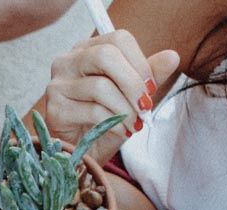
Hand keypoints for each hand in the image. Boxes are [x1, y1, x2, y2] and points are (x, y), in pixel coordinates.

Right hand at [46, 31, 182, 158]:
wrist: (83, 153)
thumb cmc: (106, 121)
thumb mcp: (132, 95)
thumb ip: (150, 75)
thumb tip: (172, 56)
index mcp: (87, 50)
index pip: (118, 40)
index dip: (140, 63)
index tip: (151, 88)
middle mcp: (67, 62)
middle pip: (106, 56)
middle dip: (133, 83)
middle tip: (145, 106)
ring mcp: (56, 86)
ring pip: (100, 87)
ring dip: (126, 109)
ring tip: (134, 124)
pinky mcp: (54, 111)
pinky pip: (92, 112)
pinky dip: (114, 124)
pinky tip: (120, 131)